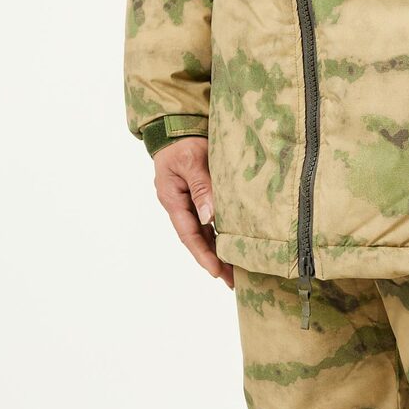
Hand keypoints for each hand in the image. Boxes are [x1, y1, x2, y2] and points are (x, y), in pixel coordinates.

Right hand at [152, 136, 232, 286]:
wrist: (179, 127)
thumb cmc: (183, 143)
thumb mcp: (191, 161)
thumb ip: (201, 187)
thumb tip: (210, 217)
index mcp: (173, 199)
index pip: (188, 234)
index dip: (202, 254)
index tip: (216, 272)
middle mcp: (180, 205)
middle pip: (197, 239)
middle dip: (214, 261)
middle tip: (232, 281)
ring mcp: (190, 202)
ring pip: (205, 232)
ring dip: (219, 251)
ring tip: (236, 271)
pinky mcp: (201, 196)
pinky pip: (211, 220)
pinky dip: (222, 234)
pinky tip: (235, 244)